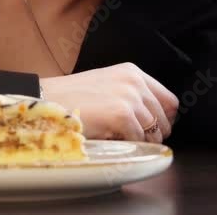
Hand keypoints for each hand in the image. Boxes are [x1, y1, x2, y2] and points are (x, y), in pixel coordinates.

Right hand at [40, 62, 178, 143]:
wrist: (46, 99)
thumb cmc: (70, 96)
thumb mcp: (106, 84)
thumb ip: (131, 94)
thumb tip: (155, 118)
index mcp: (132, 72)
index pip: (169, 100)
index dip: (163, 118)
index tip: (152, 127)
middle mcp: (134, 82)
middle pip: (165, 118)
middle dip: (152, 132)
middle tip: (130, 135)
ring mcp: (130, 98)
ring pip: (154, 132)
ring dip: (138, 139)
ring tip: (116, 134)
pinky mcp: (122, 115)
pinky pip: (138, 139)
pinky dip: (126, 143)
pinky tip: (109, 136)